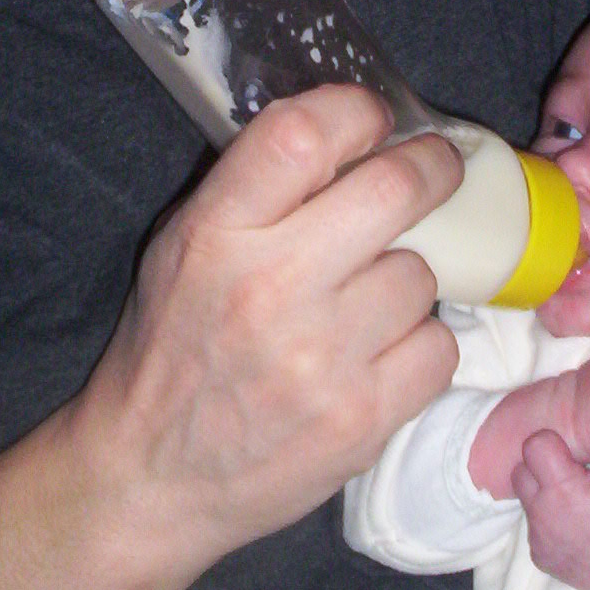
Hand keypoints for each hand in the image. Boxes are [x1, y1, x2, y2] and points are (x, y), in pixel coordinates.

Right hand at [71, 85, 461, 574]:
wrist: (150, 478)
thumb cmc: (172, 348)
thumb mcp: (182, 246)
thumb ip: (254, 189)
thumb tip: (353, 133)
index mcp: (215, 233)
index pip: (303, 134)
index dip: (356, 110)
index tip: (376, 119)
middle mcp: (268, 288)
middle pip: (392, 191)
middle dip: (431, 169)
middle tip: (435, 170)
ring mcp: (319, 359)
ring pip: (422, 275)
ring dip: (407, 278)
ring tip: (368, 300)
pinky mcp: (359, 420)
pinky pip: (438, 349)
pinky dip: (419, 346)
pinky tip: (379, 355)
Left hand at [511, 426, 589, 589]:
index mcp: (561, 486)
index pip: (534, 445)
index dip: (551, 444)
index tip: (570, 453)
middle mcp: (541, 511)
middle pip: (521, 471)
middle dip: (540, 468)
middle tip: (569, 474)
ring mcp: (538, 536)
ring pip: (527, 501)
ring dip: (544, 496)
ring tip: (574, 502)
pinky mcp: (540, 557)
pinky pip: (534, 530)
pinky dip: (549, 525)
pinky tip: (575, 528)